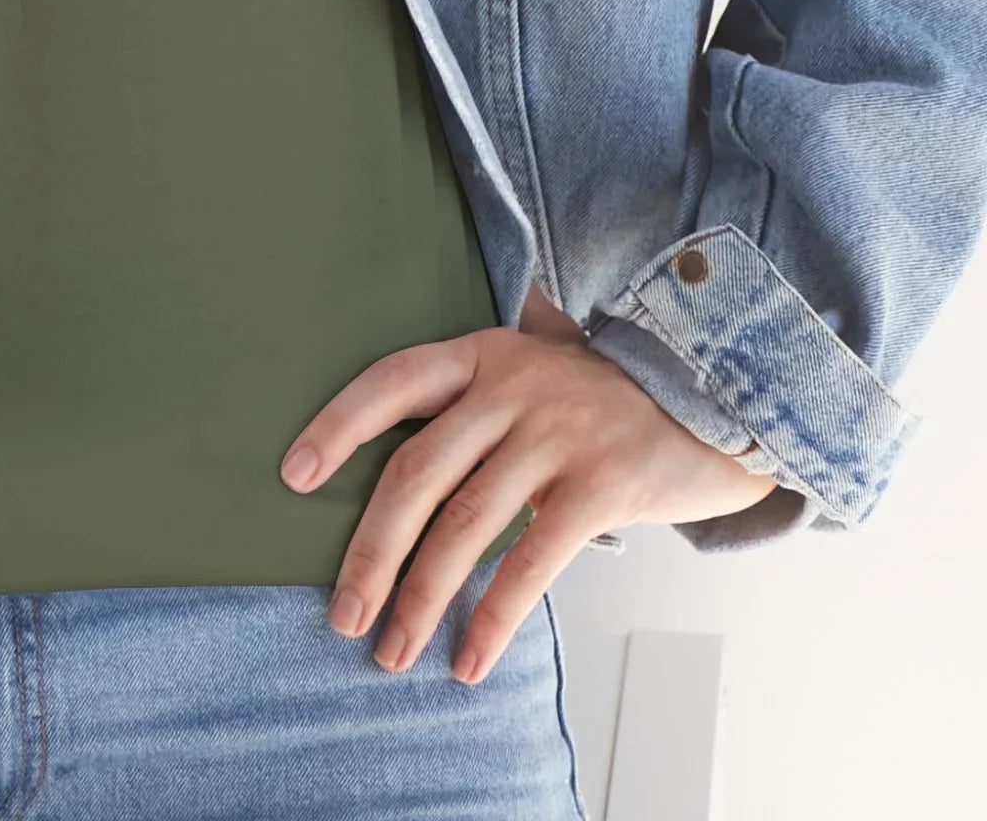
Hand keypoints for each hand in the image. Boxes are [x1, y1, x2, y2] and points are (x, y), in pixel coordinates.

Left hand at [277, 285, 778, 683]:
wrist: (721, 393)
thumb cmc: (606, 399)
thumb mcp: (533, 372)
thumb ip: (475, 403)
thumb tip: (395, 481)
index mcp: (481, 355)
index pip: (390, 383)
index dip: (338, 427)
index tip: (292, 476)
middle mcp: (511, 386)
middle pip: (417, 473)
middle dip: (371, 551)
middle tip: (341, 612)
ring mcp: (556, 433)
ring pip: (465, 525)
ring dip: (421, 597)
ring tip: (391, 648)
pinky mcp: (601, 483)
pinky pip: (531, 561)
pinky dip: (494, 616)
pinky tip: (469, 657)